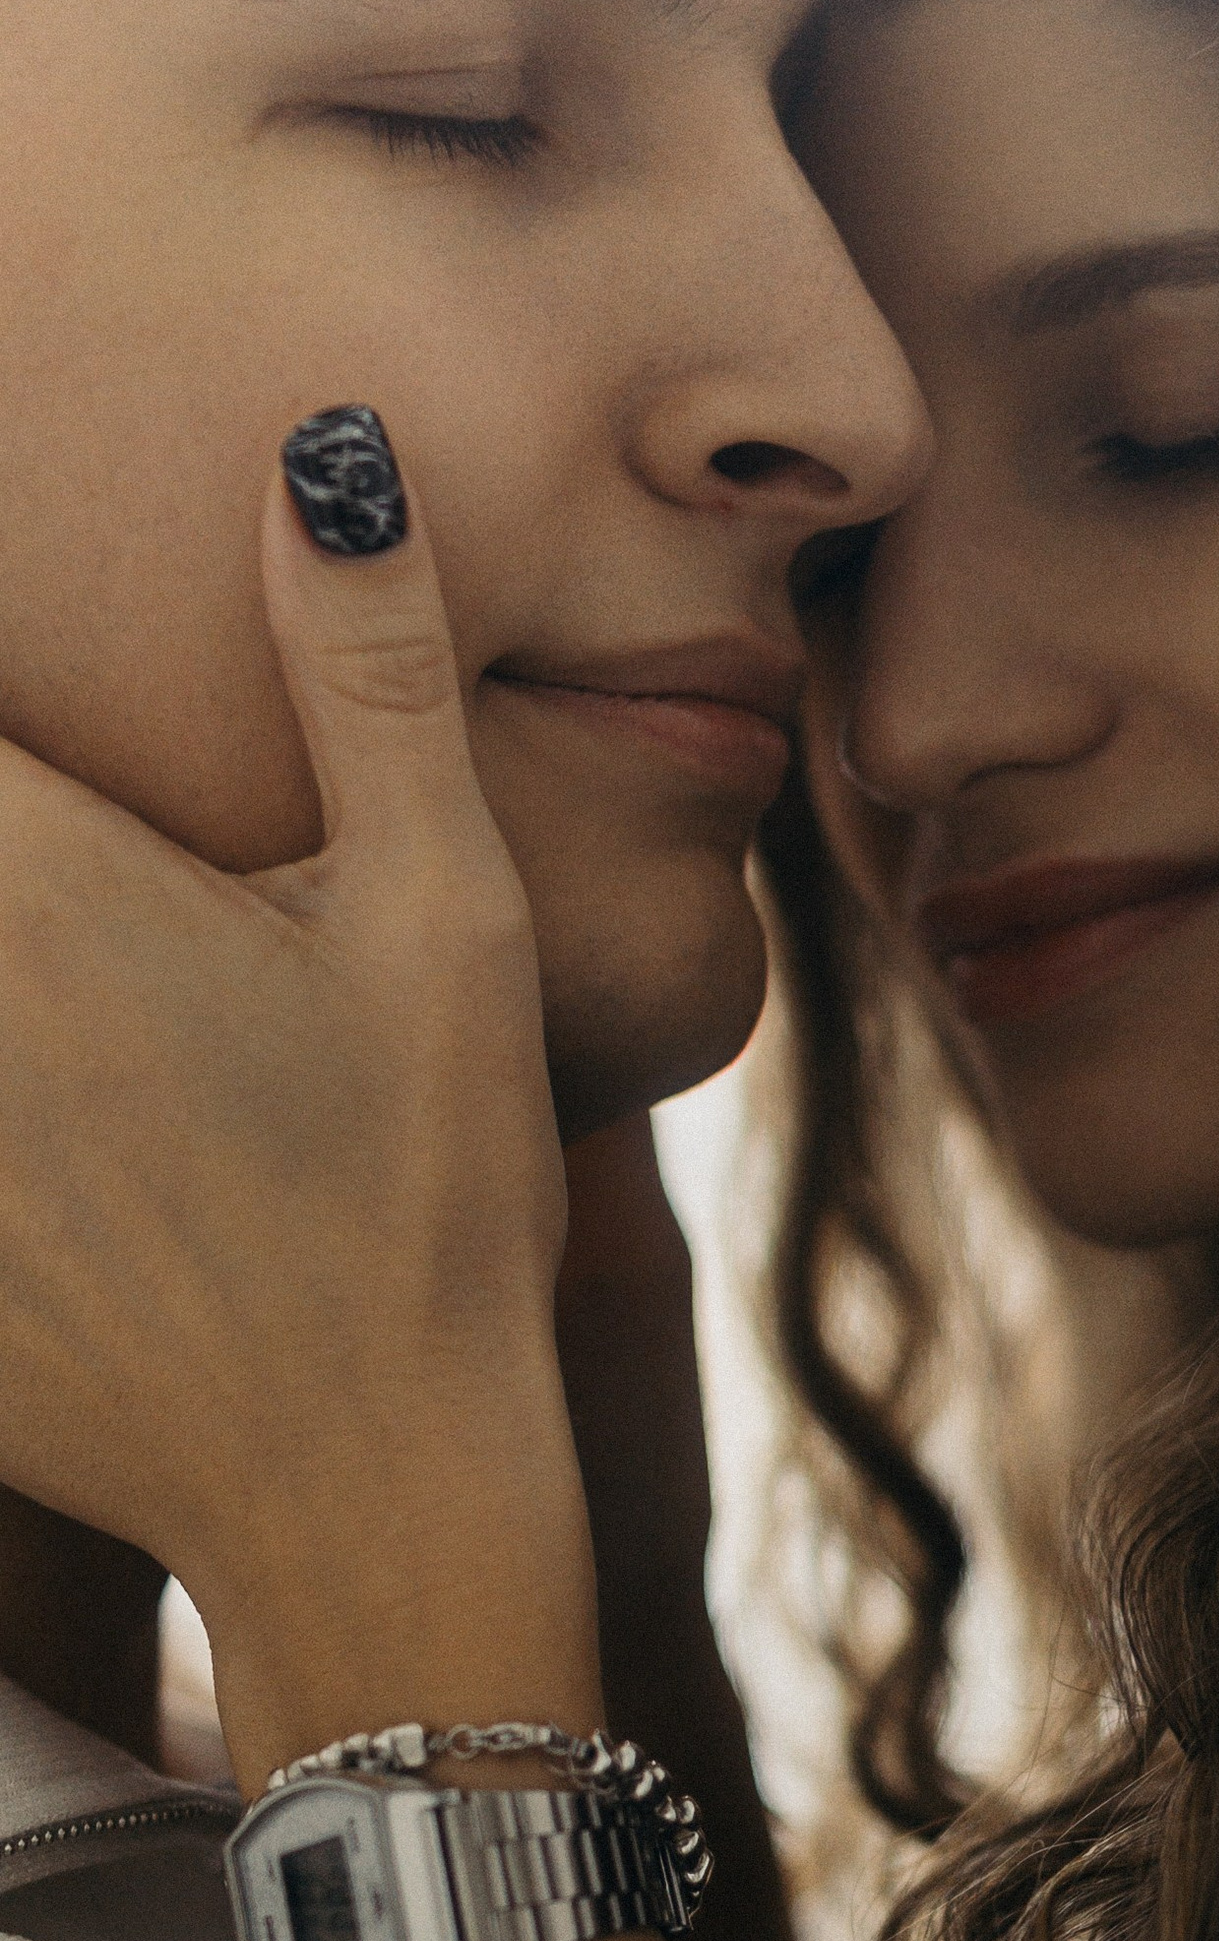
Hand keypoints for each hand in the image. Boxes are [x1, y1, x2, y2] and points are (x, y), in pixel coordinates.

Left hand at [0, 418, 592, 1783]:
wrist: (373, 1492)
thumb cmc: (431, 1195)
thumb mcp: (451, 920)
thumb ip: (372, 677)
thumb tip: (321, 448)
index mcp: (47, 879)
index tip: (49, 748)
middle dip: (2, 833)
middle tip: (83, 891)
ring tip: (81, 1009)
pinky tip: (47, 1141)